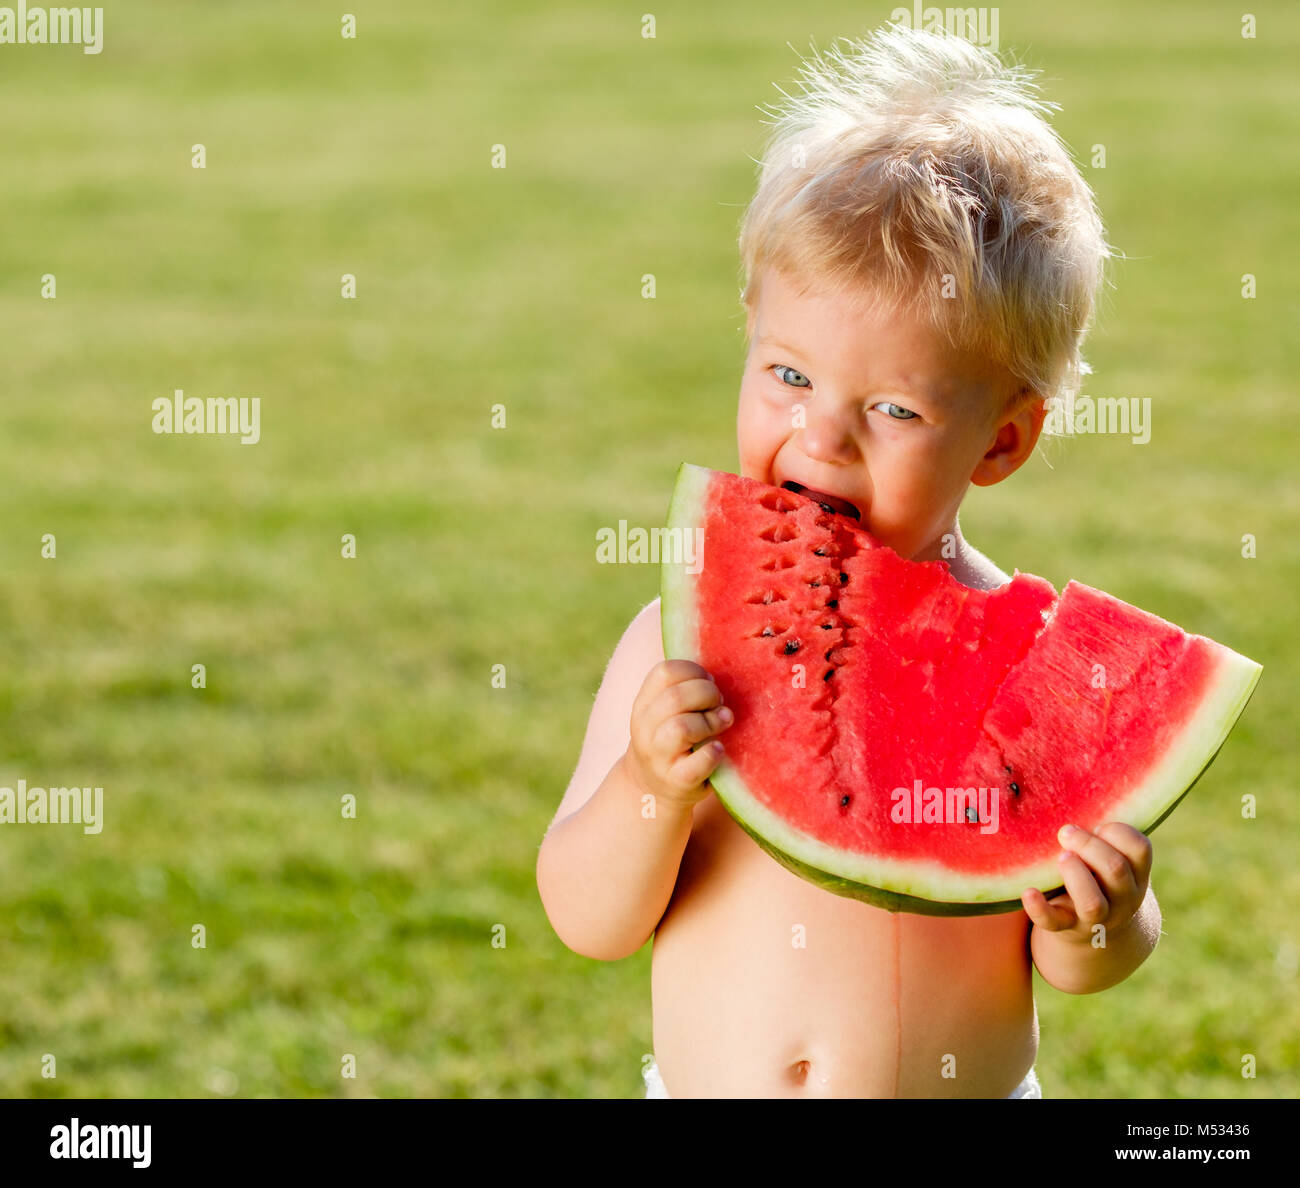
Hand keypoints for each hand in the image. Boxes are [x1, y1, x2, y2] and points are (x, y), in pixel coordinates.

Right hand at [624, 660, 732, 808]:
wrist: (651, 790)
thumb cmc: (669, 741)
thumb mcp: (663, 712)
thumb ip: (681, 689)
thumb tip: (718, 664)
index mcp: (643, 704)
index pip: (664, 672)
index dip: (694, 671)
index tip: (709, 681)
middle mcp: (644, 729)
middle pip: (676, 698)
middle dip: (707, 695)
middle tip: (719, 703)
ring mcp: (658, 757)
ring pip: (681, 728)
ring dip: (711, 722)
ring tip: (723, 722)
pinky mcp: (676, 782)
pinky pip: (696, 764)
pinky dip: (713, 753)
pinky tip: (719, 749)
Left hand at [1021, 822, 1152, 942]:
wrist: (1099, 932)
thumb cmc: (1100, 877)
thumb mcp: (1111, 859)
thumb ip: (1100, 836)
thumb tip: (1065, 794)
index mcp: (1136, 874)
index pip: (1140, 849)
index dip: (1118, 831)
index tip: (1097, 826)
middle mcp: (1123, 898)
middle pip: (1115, 870)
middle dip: (1089, 846)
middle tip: (1066, 832)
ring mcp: (1097, 918)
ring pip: (1092, 902)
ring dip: (1075, 875)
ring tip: (1061, 856)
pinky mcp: (1068, 928)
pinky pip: (1053, 923)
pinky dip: (1039, 908)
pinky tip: (1028, 892)